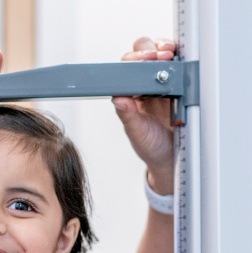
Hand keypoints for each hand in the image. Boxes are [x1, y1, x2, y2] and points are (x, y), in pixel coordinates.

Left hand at [113, 37, 175, 194]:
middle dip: (148, 51)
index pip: (125, 70)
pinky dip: (180, 56)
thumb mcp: (138, 133)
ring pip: (160, 54)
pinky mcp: (180, 82)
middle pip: (141, 55)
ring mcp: (163, 82)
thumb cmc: (151, 145)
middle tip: (159, 56)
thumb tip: (118, 99)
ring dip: (164, 48)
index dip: (133, 62)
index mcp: (129, 95)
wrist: (172, 156)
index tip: (142, 61)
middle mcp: (144, 86)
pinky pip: (179, 63)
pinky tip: (181, 58)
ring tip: (169, 54)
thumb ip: (128, 116)